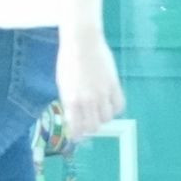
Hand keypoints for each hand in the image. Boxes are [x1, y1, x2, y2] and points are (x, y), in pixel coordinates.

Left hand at [54, 29, 123, 144]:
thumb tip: (72, 116)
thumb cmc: (68, 60)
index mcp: (71, 99)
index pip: (76, 127)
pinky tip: (110, 103)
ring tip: (99, 110)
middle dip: (91, 128)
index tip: (78, 137)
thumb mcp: (62, 83)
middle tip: (89, 123)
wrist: (82, 42)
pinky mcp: (114, 85)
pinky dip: (114, 108)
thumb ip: (68, 101)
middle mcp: (87, 100)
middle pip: (94, 126)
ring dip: (103, 117)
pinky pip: (119, 106)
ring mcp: (102, 94)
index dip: (78, 135)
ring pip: (107, 118)